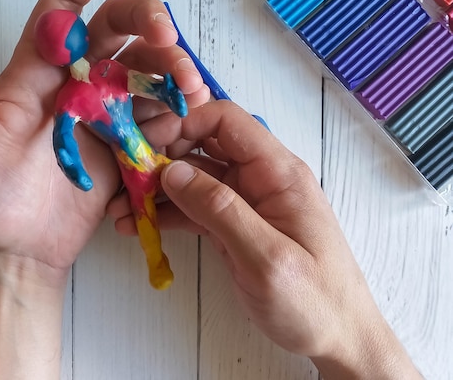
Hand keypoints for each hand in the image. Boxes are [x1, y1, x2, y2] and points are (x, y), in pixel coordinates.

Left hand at [0, 0, 207, 282]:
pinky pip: (155, 115)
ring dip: (171, 68)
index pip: (64, 7)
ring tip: (189, 87)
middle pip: (117, 30)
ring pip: (145, 70)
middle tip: (166, 37)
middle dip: (146, 22)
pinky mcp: (125, 143)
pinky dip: (173, 110)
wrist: (16, 248)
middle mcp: (75, 83)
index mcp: (36, 70)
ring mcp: (104, 112)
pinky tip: (183, 117)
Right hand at [109, 101, 421, 378]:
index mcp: (278, 172)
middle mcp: (260, 179)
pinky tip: (139, 226)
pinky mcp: (233, 227)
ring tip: (123, 211)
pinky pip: (194, 209)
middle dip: (162, 158)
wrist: (337, 338)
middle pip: (204, 147)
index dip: (186, 125)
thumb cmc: (314, 301)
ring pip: (193, 179)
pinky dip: (166, 215)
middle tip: (128, 182)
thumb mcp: (267, 257)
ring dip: (157, 191)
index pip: (227, 122)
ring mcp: (245, 203)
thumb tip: (173, 172)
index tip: (150, 148)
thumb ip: (221, 210)